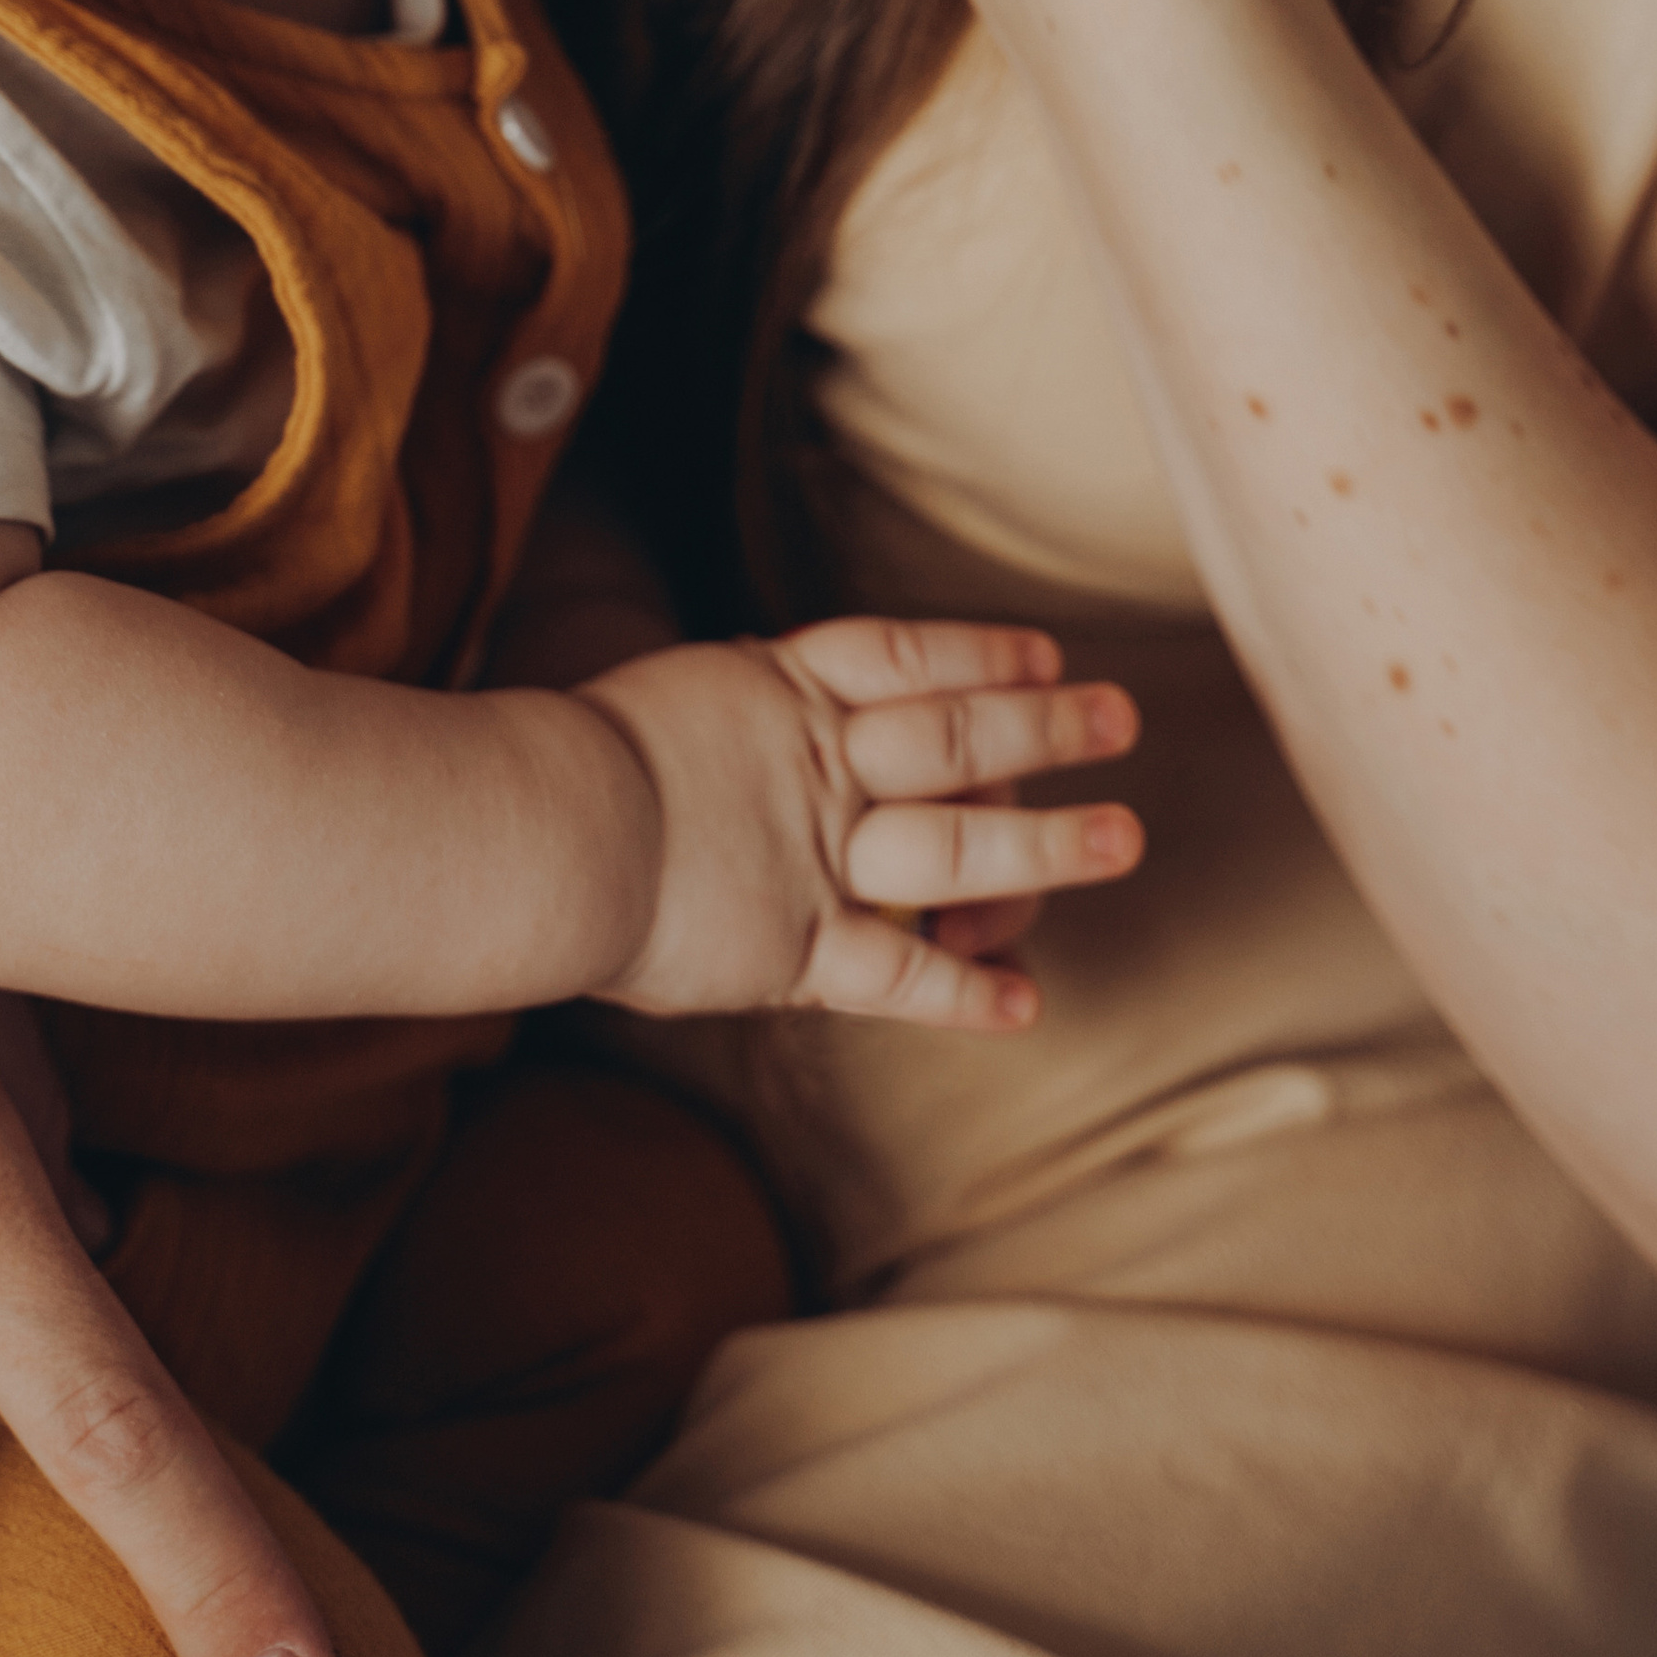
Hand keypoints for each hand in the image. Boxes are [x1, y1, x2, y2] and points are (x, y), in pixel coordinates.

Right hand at [576, 615, 1140, 1028]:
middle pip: (959, 738)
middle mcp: (817, 768)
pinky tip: (1023, 1003)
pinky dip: (966, 993)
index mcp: (778, 692)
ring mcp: (817, 858)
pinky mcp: (799, 948)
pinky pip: (902, 976)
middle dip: (1048, 728)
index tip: (1043, 654)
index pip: (905, 657)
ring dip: (1048, 845)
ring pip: (957, 847)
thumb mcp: (668, 702)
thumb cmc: (561, 763)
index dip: (981, 653)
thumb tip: (748, 706)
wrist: (535, 828)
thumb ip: (730, 712)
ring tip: (1121, 837)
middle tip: (1120, 716)